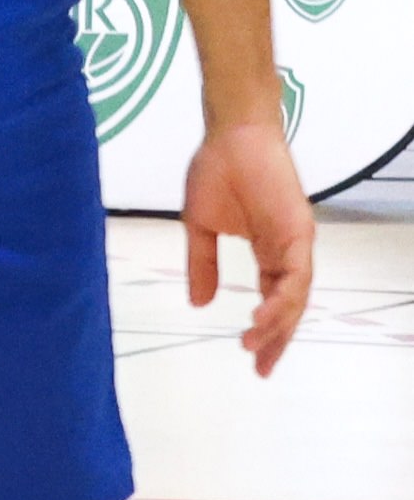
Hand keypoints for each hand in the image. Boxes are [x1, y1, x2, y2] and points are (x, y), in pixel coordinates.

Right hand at [182, 117, 313, 376]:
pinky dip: (282, 299)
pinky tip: (264, 316)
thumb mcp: (200, 225)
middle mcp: (288, 252)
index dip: (265, 330)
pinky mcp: (299, 231)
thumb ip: (202, 264)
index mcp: (269, 251)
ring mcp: (296, 242)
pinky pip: (295, 275)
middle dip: (276, 339)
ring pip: (295, 297)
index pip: (273, 300)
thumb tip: (199, 302)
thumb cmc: (216, 169)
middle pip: (290, 307)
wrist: (230, 132)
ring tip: (253, 343)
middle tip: (259, 367)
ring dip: (276, 323)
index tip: (251, 358)